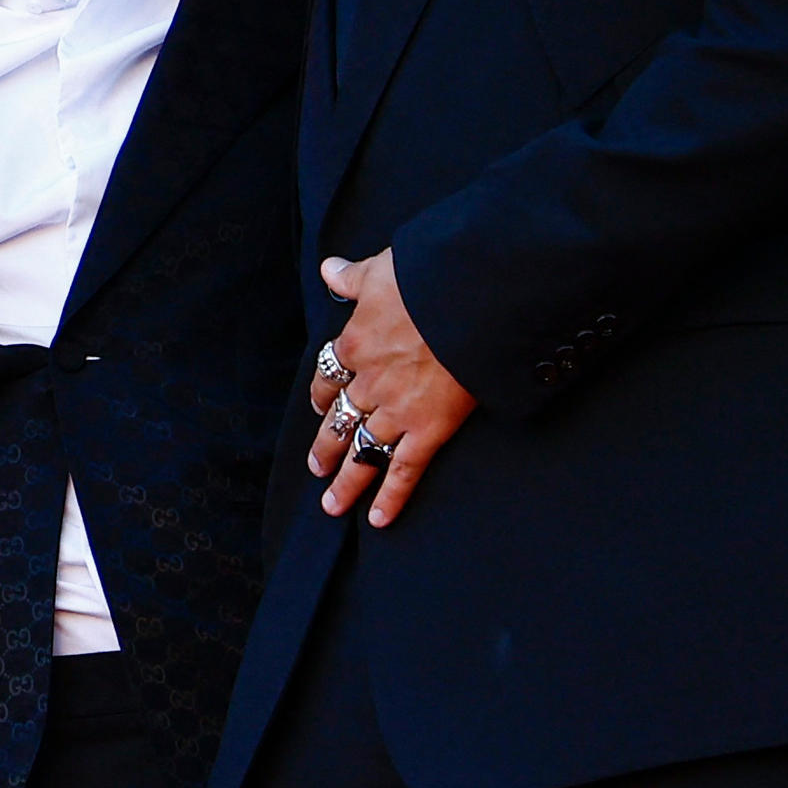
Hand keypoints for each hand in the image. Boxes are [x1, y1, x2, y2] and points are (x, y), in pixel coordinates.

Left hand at [307, 250, 476, 526]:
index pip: (330, 374)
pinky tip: (377, 519)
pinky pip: (403, 469)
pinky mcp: (429, 428)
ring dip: (345, 479)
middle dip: (325, 444)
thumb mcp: (381, 269)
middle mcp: (369, 382)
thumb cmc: (428, 278)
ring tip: (331, 503)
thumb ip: (352, 277)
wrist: (471, 300)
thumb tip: (328, 268)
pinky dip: (390, 497)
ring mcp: (397, 409)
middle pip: (339, 419)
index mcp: (356, 343)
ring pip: (362, 451)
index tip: (319, 403)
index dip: (323, 392)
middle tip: (315, 466)